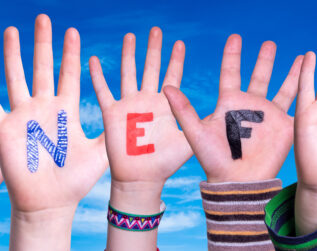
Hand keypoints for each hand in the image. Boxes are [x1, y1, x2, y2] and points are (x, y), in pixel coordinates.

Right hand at [0, 14, 106, 249]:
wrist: (49, 204)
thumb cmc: (75, 181)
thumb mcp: (100, 151)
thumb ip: (112, 130)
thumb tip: (135, 114)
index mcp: (66, 109)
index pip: (68, 73)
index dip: (70, 52)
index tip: (72, 30)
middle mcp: (43, 108)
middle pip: (42, 68)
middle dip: (43, 43)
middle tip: (43, 17)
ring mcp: (23, 117)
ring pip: (16, 78)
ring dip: (13, 55)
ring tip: (12, 30)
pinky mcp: (4, 131)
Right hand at [89, 27, 191, 250]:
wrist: (141, 180)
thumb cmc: (165, 163)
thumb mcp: (188, 139)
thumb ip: (199, 121)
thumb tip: (224, 111)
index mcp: (165, 105)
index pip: (172, 76)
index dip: (175, 60)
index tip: (179, 42)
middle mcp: (147, 101)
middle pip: (150, 68)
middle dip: (153, 49)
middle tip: (156, 30)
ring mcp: (129, 105)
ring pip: (128, 73)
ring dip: (128, 55)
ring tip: (130, 36)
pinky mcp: (112, 114)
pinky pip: (103, 91)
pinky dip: (97, 76)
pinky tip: (93, 59)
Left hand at [164, 34, 301, 182]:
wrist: (239, 183)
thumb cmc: (214, 160)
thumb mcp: (196, 133)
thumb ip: (184, 109)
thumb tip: (166, 87)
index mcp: (229, 103)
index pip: (231, 72)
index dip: (232, 55)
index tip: (236, 37)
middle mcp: (250, 106)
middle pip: (259, 76)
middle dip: (265, 60)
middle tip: (270, 42)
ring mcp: (269, 116)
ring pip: (283, 88)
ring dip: (292, 72)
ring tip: (303, 56)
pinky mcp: (284, 127)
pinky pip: (297, 105)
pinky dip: (306, 90)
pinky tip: (314, 78)